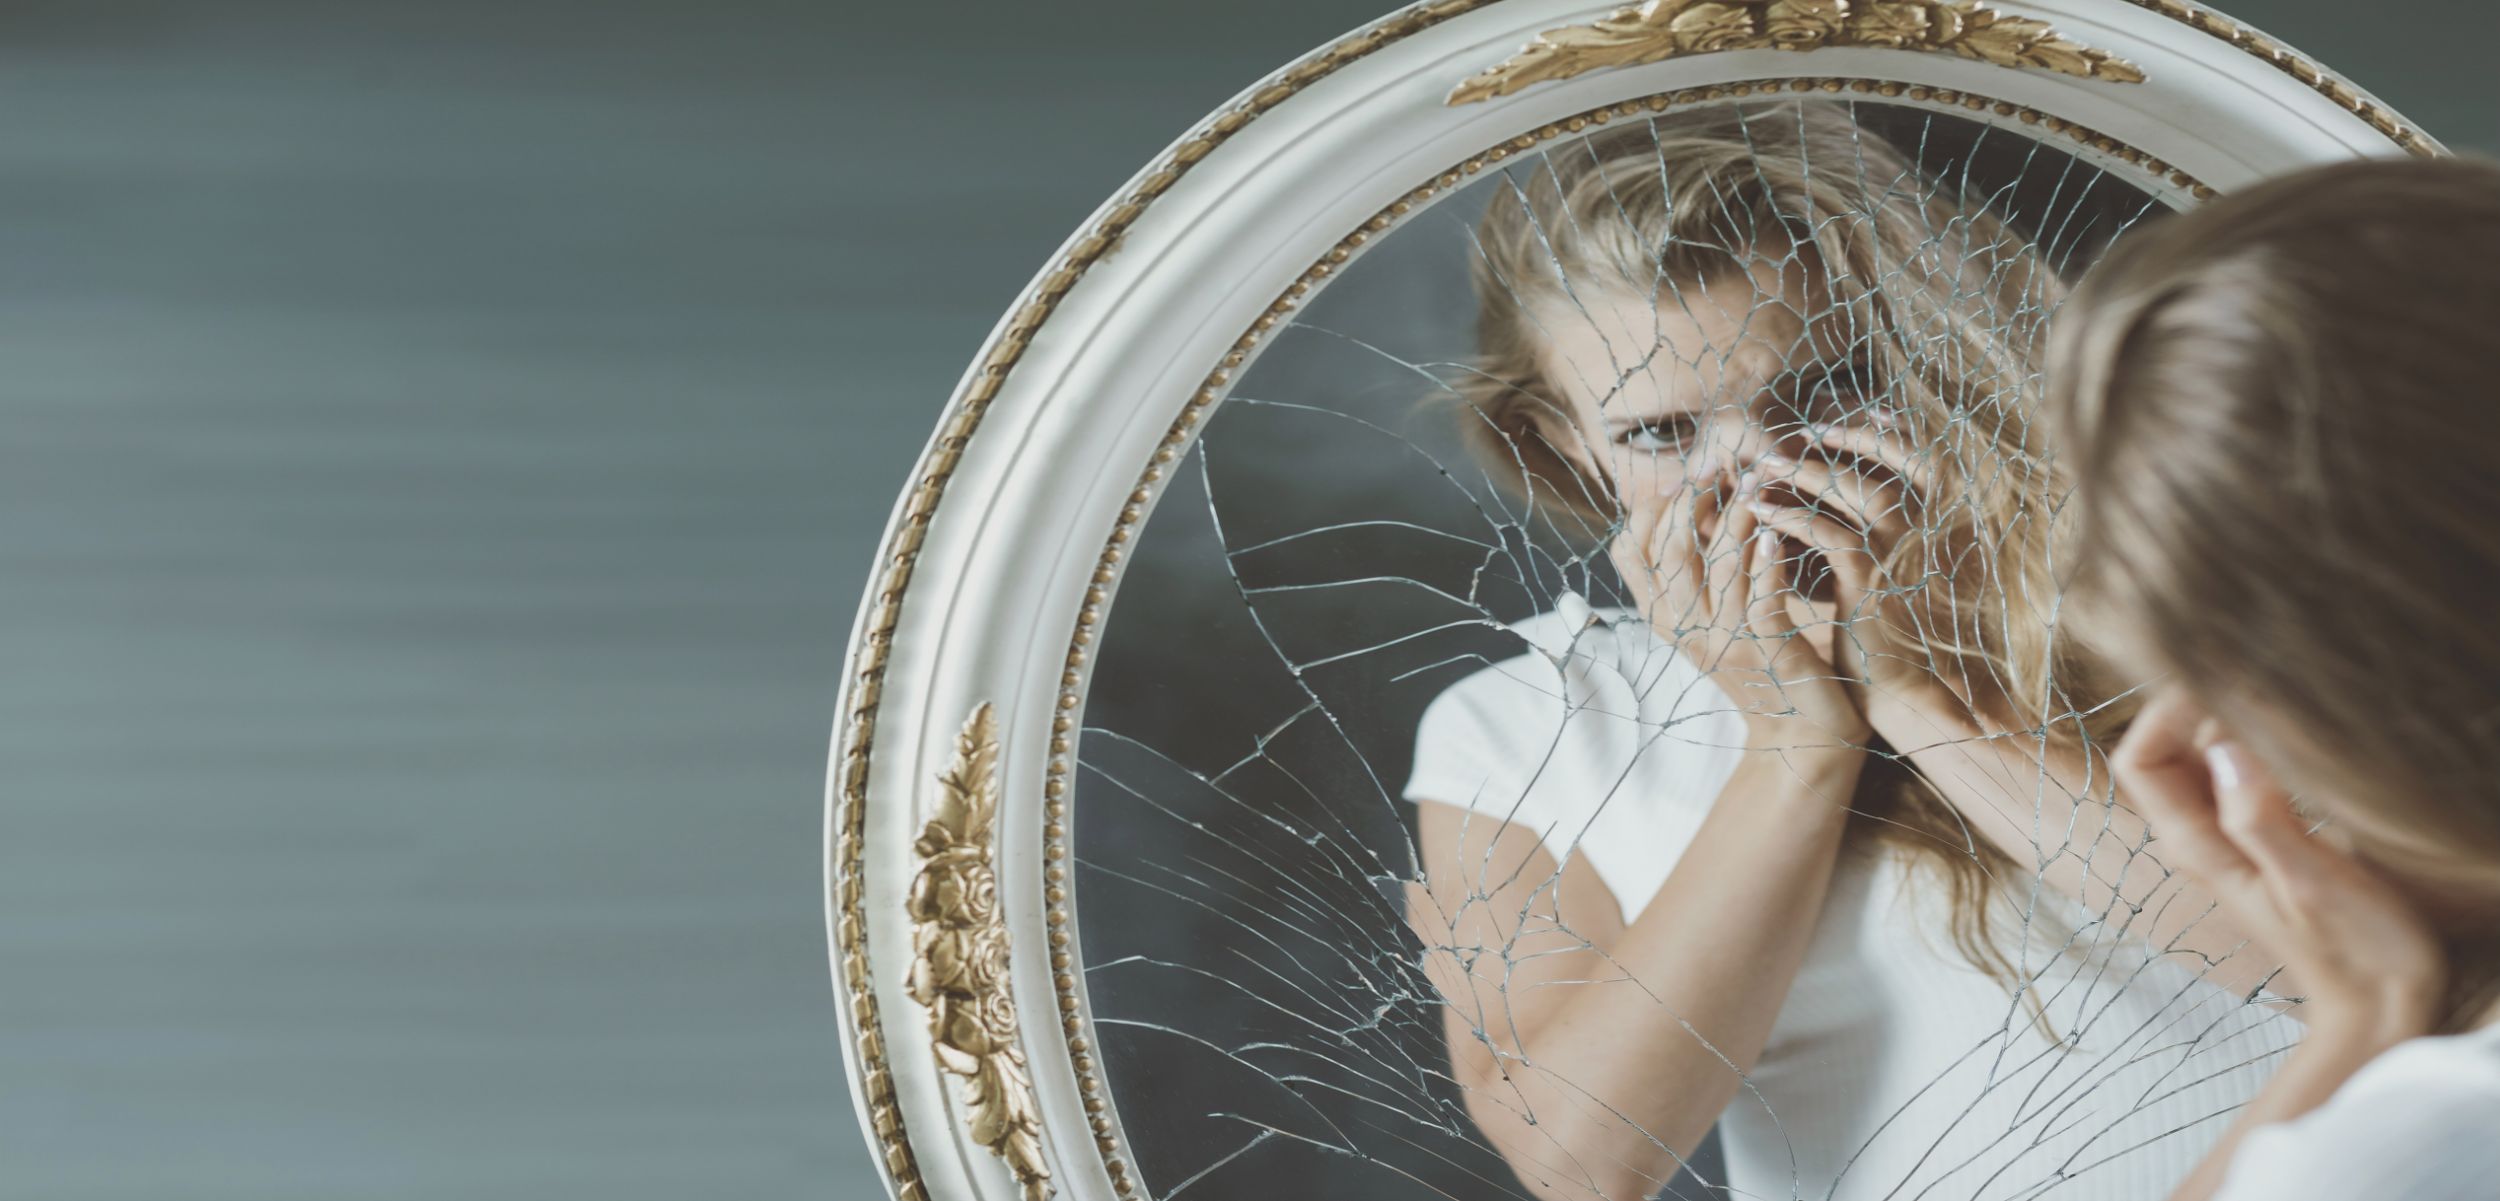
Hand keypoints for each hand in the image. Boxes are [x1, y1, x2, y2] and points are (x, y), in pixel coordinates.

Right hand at [1611, 469, 1869, 752]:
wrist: (1801, 731)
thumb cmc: (1763, 663)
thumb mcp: (1715, 617)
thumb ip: (1697, 570)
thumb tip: (1692, 498)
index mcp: (1664, 619)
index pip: (1630, 552)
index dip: (1653, 508)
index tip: (1684, 476)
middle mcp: (1684, 630)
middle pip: (1670, 554)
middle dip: (1692, 501)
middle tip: (1717, 467)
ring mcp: (1724, 643)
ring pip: (1719, 569)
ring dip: (1736, 519)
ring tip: (1753, 484)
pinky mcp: (1767, 652)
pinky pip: (1762, 600)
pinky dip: (1769, 564)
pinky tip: (1777, 535)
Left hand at [1743, 424, 2004, 746]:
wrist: (1898, 691)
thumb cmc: (1882, 630)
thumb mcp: (1877, 570)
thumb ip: (1862, 529)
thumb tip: (1814, 488)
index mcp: (1942, 526)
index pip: (1920, 461)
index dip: (1884, 437)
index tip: (1836, 424)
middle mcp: (1934, 533)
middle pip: (1893, 465)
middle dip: (1843, 444)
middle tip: (1795, 437)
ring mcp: (1909, 556)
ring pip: (1861, 493)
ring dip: (1810, 474)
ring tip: (1766, 467)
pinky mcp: (1877, 583)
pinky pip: (1833, 537)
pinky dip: (1794, 519)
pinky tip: (1762, 514)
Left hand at [2113, 688, 2445, 1041]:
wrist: (2383, 1004)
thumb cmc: (2356, 951)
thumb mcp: (2311, 882)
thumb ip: (2262, 820)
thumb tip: (2226, 750)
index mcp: (2195, 845)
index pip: (2140, 759)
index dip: (2165, 712)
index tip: (2219, 682)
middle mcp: (2201, 836)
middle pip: (2166, 750)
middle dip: (2194, 707)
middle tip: (2254, 675)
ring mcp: (2232, 834)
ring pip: (2205, 758)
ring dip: (2230, 721)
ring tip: (2280, 694)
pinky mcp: (2266, 835)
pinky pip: (2243, 775)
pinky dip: (2259, 745)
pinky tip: (2298, 734)